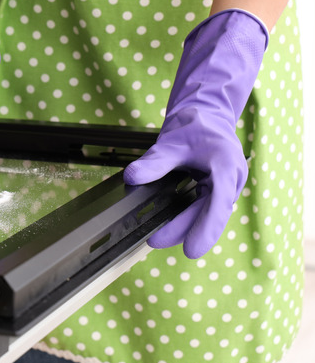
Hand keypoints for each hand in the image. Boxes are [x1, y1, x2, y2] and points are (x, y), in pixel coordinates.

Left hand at [124, 9, 267, 258]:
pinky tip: (167, 225)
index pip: (218, 202)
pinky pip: (203, 208)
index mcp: (225, 165)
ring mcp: (225, 186)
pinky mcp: (216, 190)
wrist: (206, 114)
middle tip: (155, 241)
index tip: (191, 249)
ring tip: (156, 237)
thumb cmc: (195, 124)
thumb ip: (155, 162)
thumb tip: (132, 178)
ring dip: (185, 226)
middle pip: (210, 213)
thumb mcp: (172, 141)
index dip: (205, 228)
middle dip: (185, 230)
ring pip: (207, 214)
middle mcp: (230, 180)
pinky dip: (187, 217)